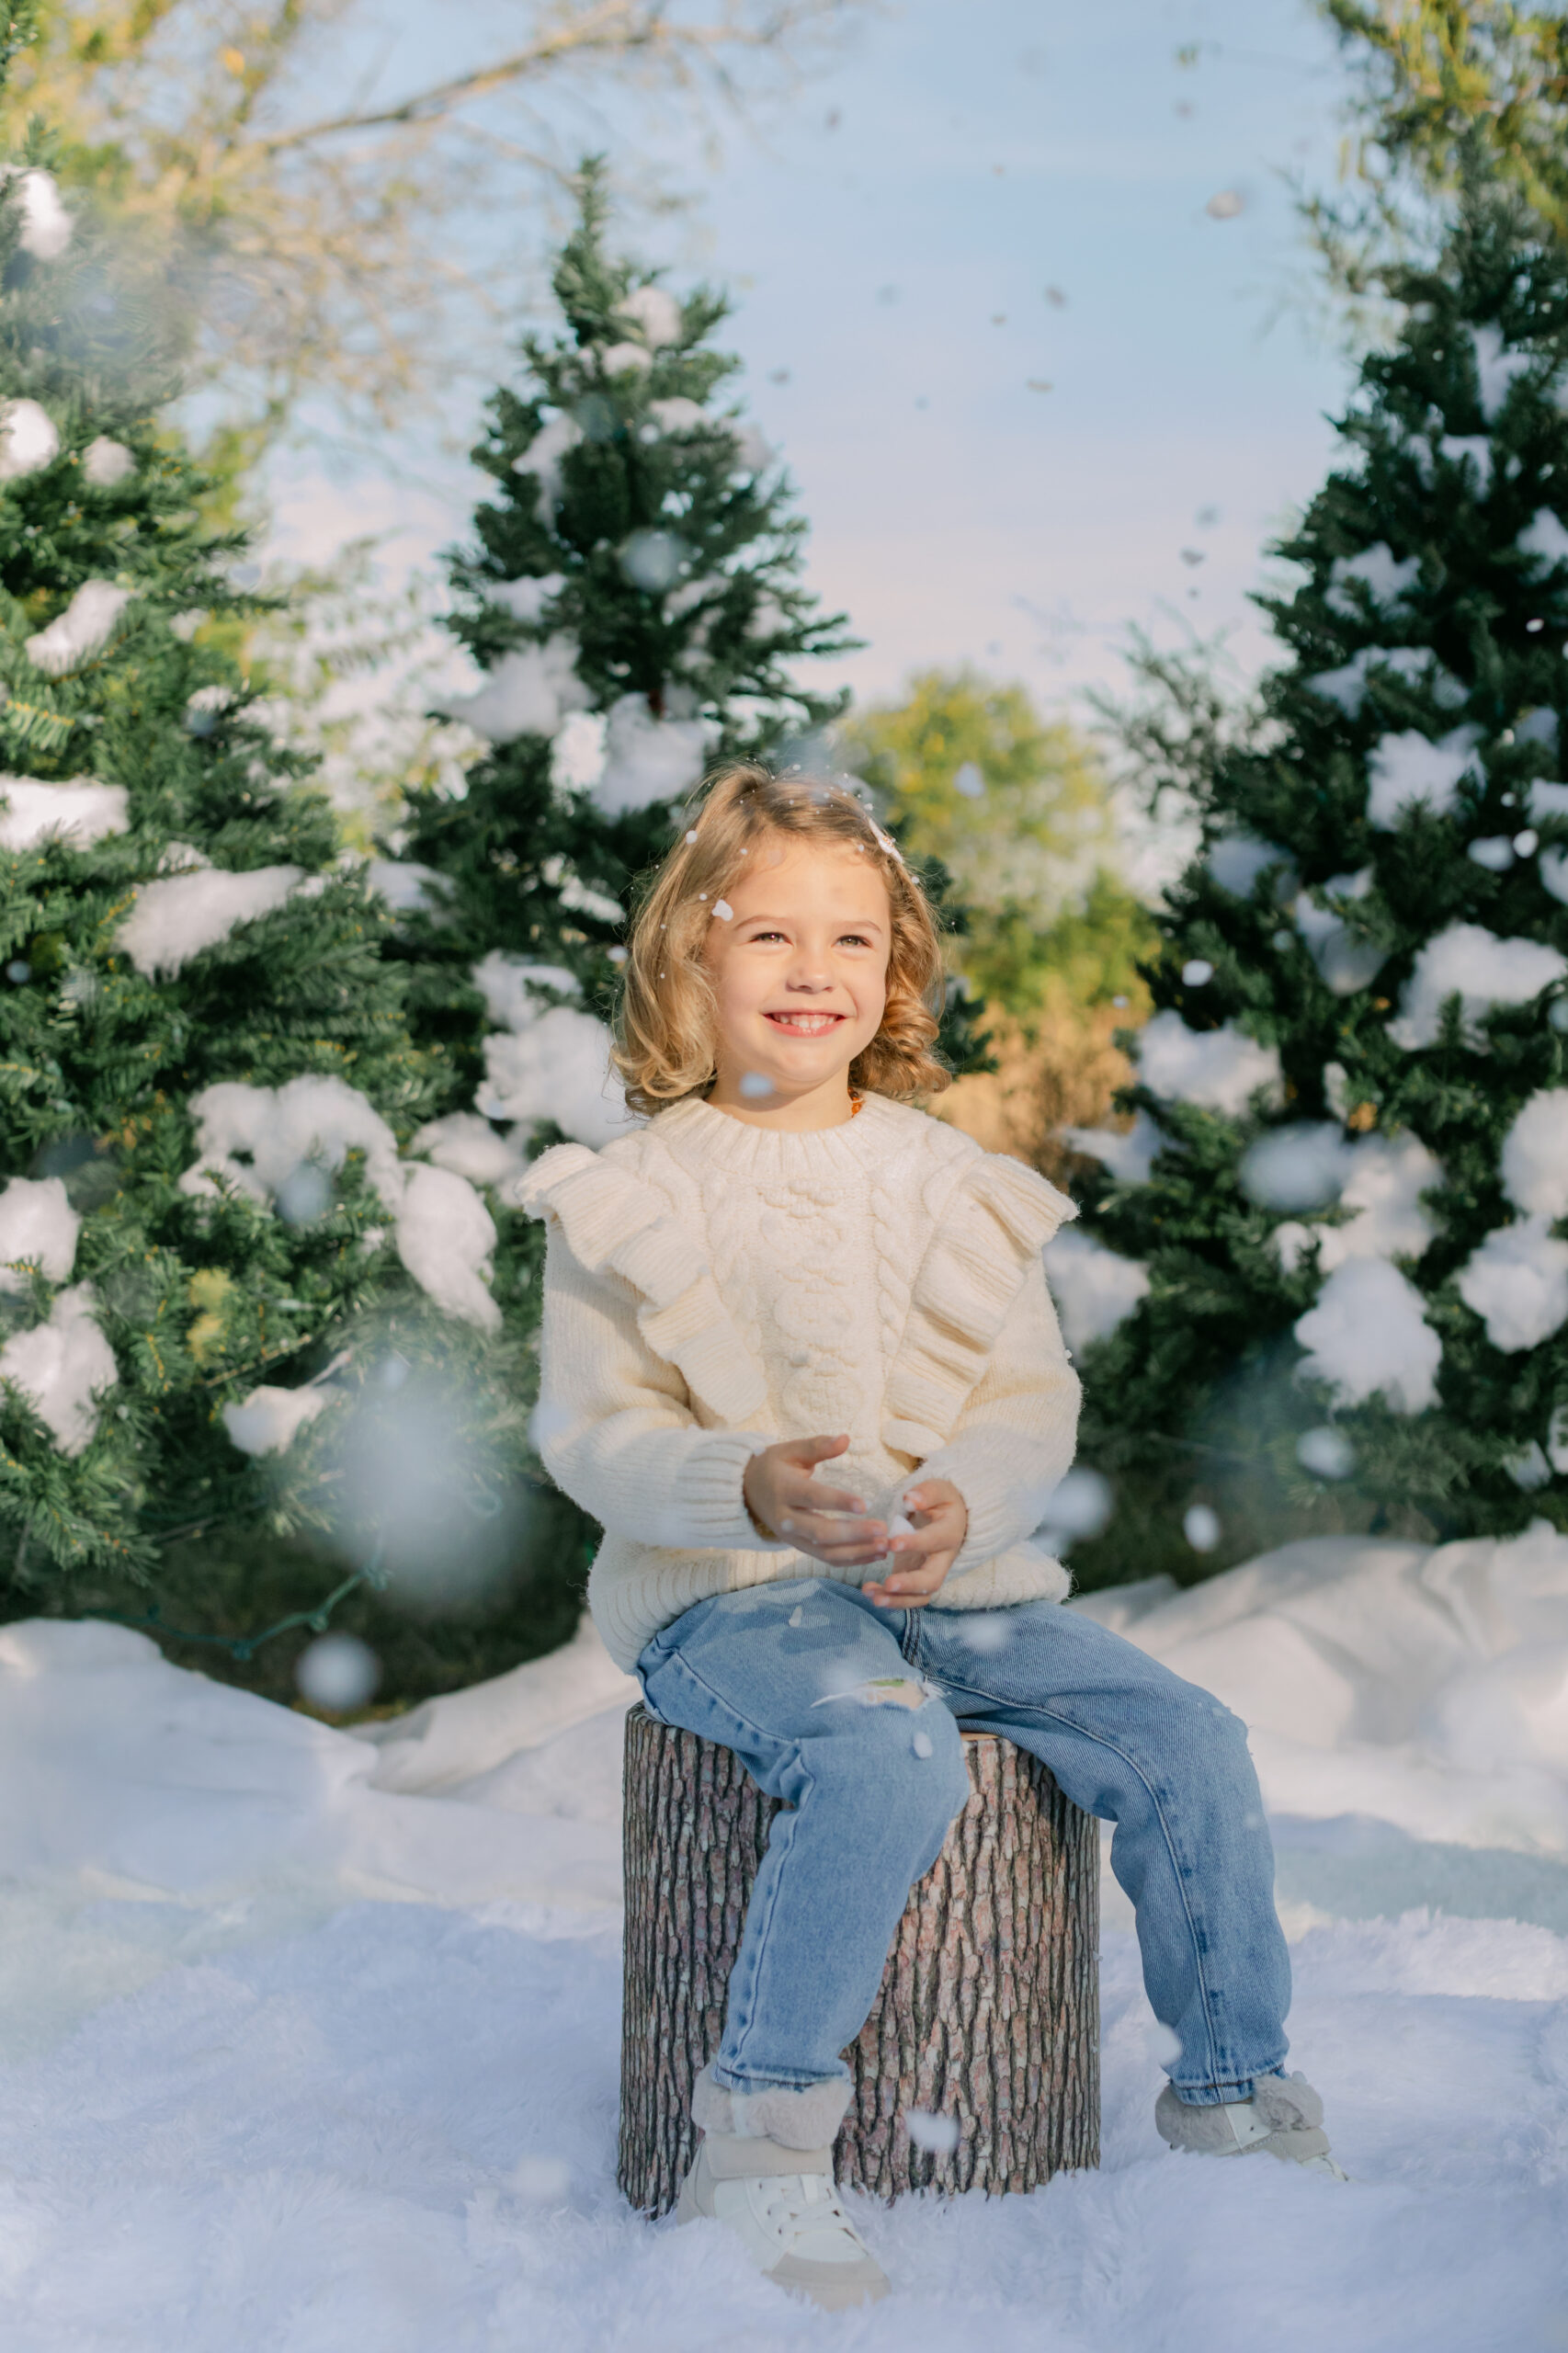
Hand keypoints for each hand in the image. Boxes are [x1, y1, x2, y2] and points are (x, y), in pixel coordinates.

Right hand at [743, 1433, 889, 1570]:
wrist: (747, 1492)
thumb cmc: (774, 1467)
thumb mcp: (790, 1451)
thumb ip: (818, 1446)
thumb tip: (846, 1438)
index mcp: (784, 1489)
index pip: (812, 1498)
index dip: (837, 1502)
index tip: (864, 1505)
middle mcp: (786, 1518)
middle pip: (820, 1532)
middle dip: (853, 1534)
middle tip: (882, 1530)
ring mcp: (792, 1538)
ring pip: (825, 1552)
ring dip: (857, 1552)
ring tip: (885, 1546)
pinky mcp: (799, 1548)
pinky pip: (827, 1559)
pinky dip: (852, 1560)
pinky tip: (875, 1554)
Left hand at [861, 1479, 967, 1609]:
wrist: (951, 1518)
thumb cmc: (941, 1502)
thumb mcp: (939, 1490)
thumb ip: (927, 1493)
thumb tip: (911, 1499)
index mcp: (949, 1533)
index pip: (934, 1541)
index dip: (915, 1543)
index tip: (892, 1543)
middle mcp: (944, 1558)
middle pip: (933, 1580)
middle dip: (910, 1584)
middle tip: (888, 1584)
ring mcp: (931, 1572)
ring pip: (920, 1596)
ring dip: (897, 1600)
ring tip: (873, 1596)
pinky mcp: (917, 1580)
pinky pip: (907, 1597)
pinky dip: (890, 1599)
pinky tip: (869, 1592)